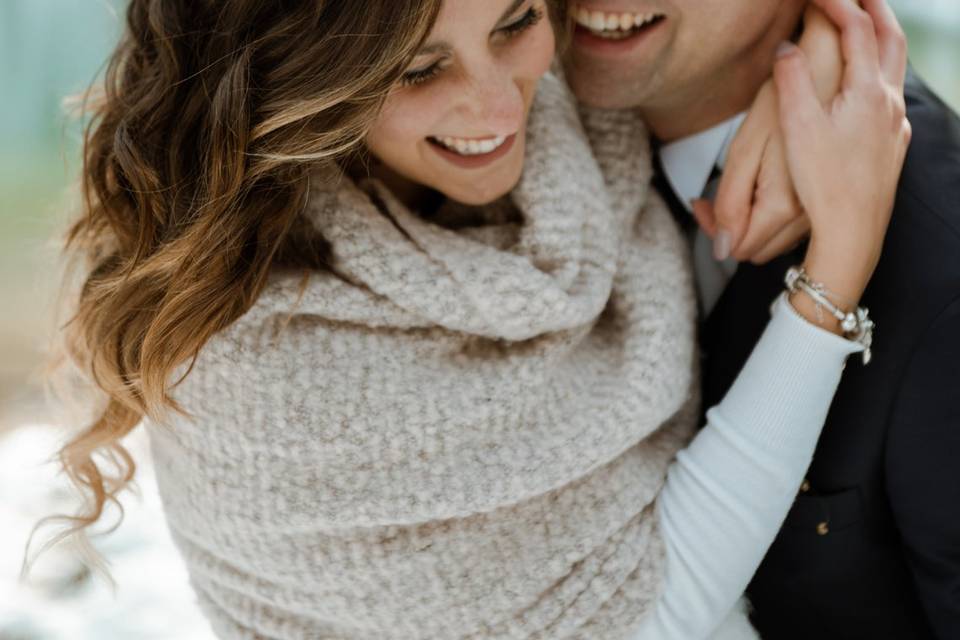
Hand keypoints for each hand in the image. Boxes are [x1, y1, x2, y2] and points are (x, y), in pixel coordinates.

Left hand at [699, 5, 844, 264]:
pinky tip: (763, 186)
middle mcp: (806, 216)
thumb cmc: (780, 104)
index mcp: (782, 207)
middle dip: (729, 230)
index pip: (740, 248)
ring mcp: (819, 208)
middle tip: (710, 200)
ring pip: (774, 240)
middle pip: (757, 249)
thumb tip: (722, 250)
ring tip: (736, 188)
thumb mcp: (744, 152)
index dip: (713, 231)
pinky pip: (791, 225)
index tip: (699, 204)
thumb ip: (731, 205)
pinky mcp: (827, 196)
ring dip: (749, 223)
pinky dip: (770, 214)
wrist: (827, 73)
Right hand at [776, 0, 909, 331]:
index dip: (839, 4)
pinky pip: (894, 96)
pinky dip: (883, 73)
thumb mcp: (798, 126)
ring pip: (896, 67)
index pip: (858, 30)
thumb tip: (786, 48)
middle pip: (891, 39)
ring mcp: (895, 125)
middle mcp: (888, 103)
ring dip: (884, 39)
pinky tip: (871, 87)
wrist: (852, 231)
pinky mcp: (892, 146)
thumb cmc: (823, 183)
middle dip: (876, 9)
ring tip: (870, 26)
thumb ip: (792, 80)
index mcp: (866, 92)